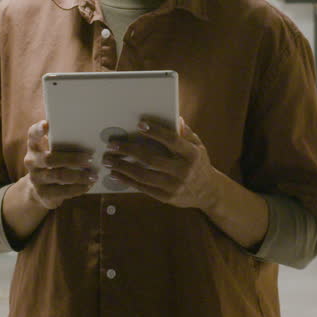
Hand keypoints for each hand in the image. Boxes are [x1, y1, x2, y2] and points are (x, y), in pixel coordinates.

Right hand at [19, 120, 95, 209]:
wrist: (40, 189)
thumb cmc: (53, 163)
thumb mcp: (53, 151)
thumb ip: (62, 142)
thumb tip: (89, 133)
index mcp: (34, 147)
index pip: (32, 135)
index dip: (38, 130)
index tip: (46, 124)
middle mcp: (31, 162)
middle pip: (50, 159)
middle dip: (72, 159)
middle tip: (91, 158)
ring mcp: (35, 179)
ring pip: (58, 176)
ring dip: (79, 176)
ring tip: (93, 175)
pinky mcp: (43, 193)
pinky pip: (62, 191)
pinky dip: (77, 188)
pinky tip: (87, 185)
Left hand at [103, 117, 218, 209]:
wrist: (208, 192)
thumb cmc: (199, 164)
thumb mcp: (198, 146)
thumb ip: (185, 133)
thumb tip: (175, 118)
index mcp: (192, 155)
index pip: (172, 140)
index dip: (155, 132)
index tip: (139, 124)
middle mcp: (183, 171)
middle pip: (152, 159)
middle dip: (130, 151)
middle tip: (113, 144)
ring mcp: (174, 186)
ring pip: (144, 176)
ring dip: (123, 167)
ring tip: (108, 160)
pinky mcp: (166, 198)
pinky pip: (143, 188)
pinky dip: (127, 181)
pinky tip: (115, 174)